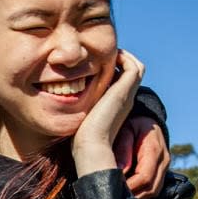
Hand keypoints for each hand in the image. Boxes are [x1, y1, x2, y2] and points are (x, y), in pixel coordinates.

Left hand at [72, 49, 144, 176]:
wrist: (90, 145)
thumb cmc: (81, 138)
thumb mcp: (81, 117)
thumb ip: (78, 107)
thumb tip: (62, 100)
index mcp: (116, 105)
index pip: (121, 81)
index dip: (112, 70)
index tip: (95, 64)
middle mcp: (125, 98)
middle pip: (132, 72)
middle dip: (118, 60)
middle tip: (101, 55)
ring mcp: (126, 95)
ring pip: (135, 67)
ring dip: (122, 56)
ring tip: (104, 53)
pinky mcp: (124, 91)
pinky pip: (132, 67)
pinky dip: (122, 58)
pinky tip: (104, 57)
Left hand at [113, 116, 169, 198]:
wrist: (147, 122)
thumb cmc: (132, 125)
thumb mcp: (125, 131)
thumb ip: (123, 149)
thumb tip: (119, 171)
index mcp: (154, 150)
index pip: (145, 177)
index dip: (130, 187)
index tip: (114, 191)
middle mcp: (164, 161)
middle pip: (151, 189)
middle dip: (132, 197)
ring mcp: (164, 168)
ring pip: (153, 192)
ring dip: (137, 198)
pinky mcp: (161, 173)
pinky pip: (153, 189)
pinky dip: (140, 194)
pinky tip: (126, 194)